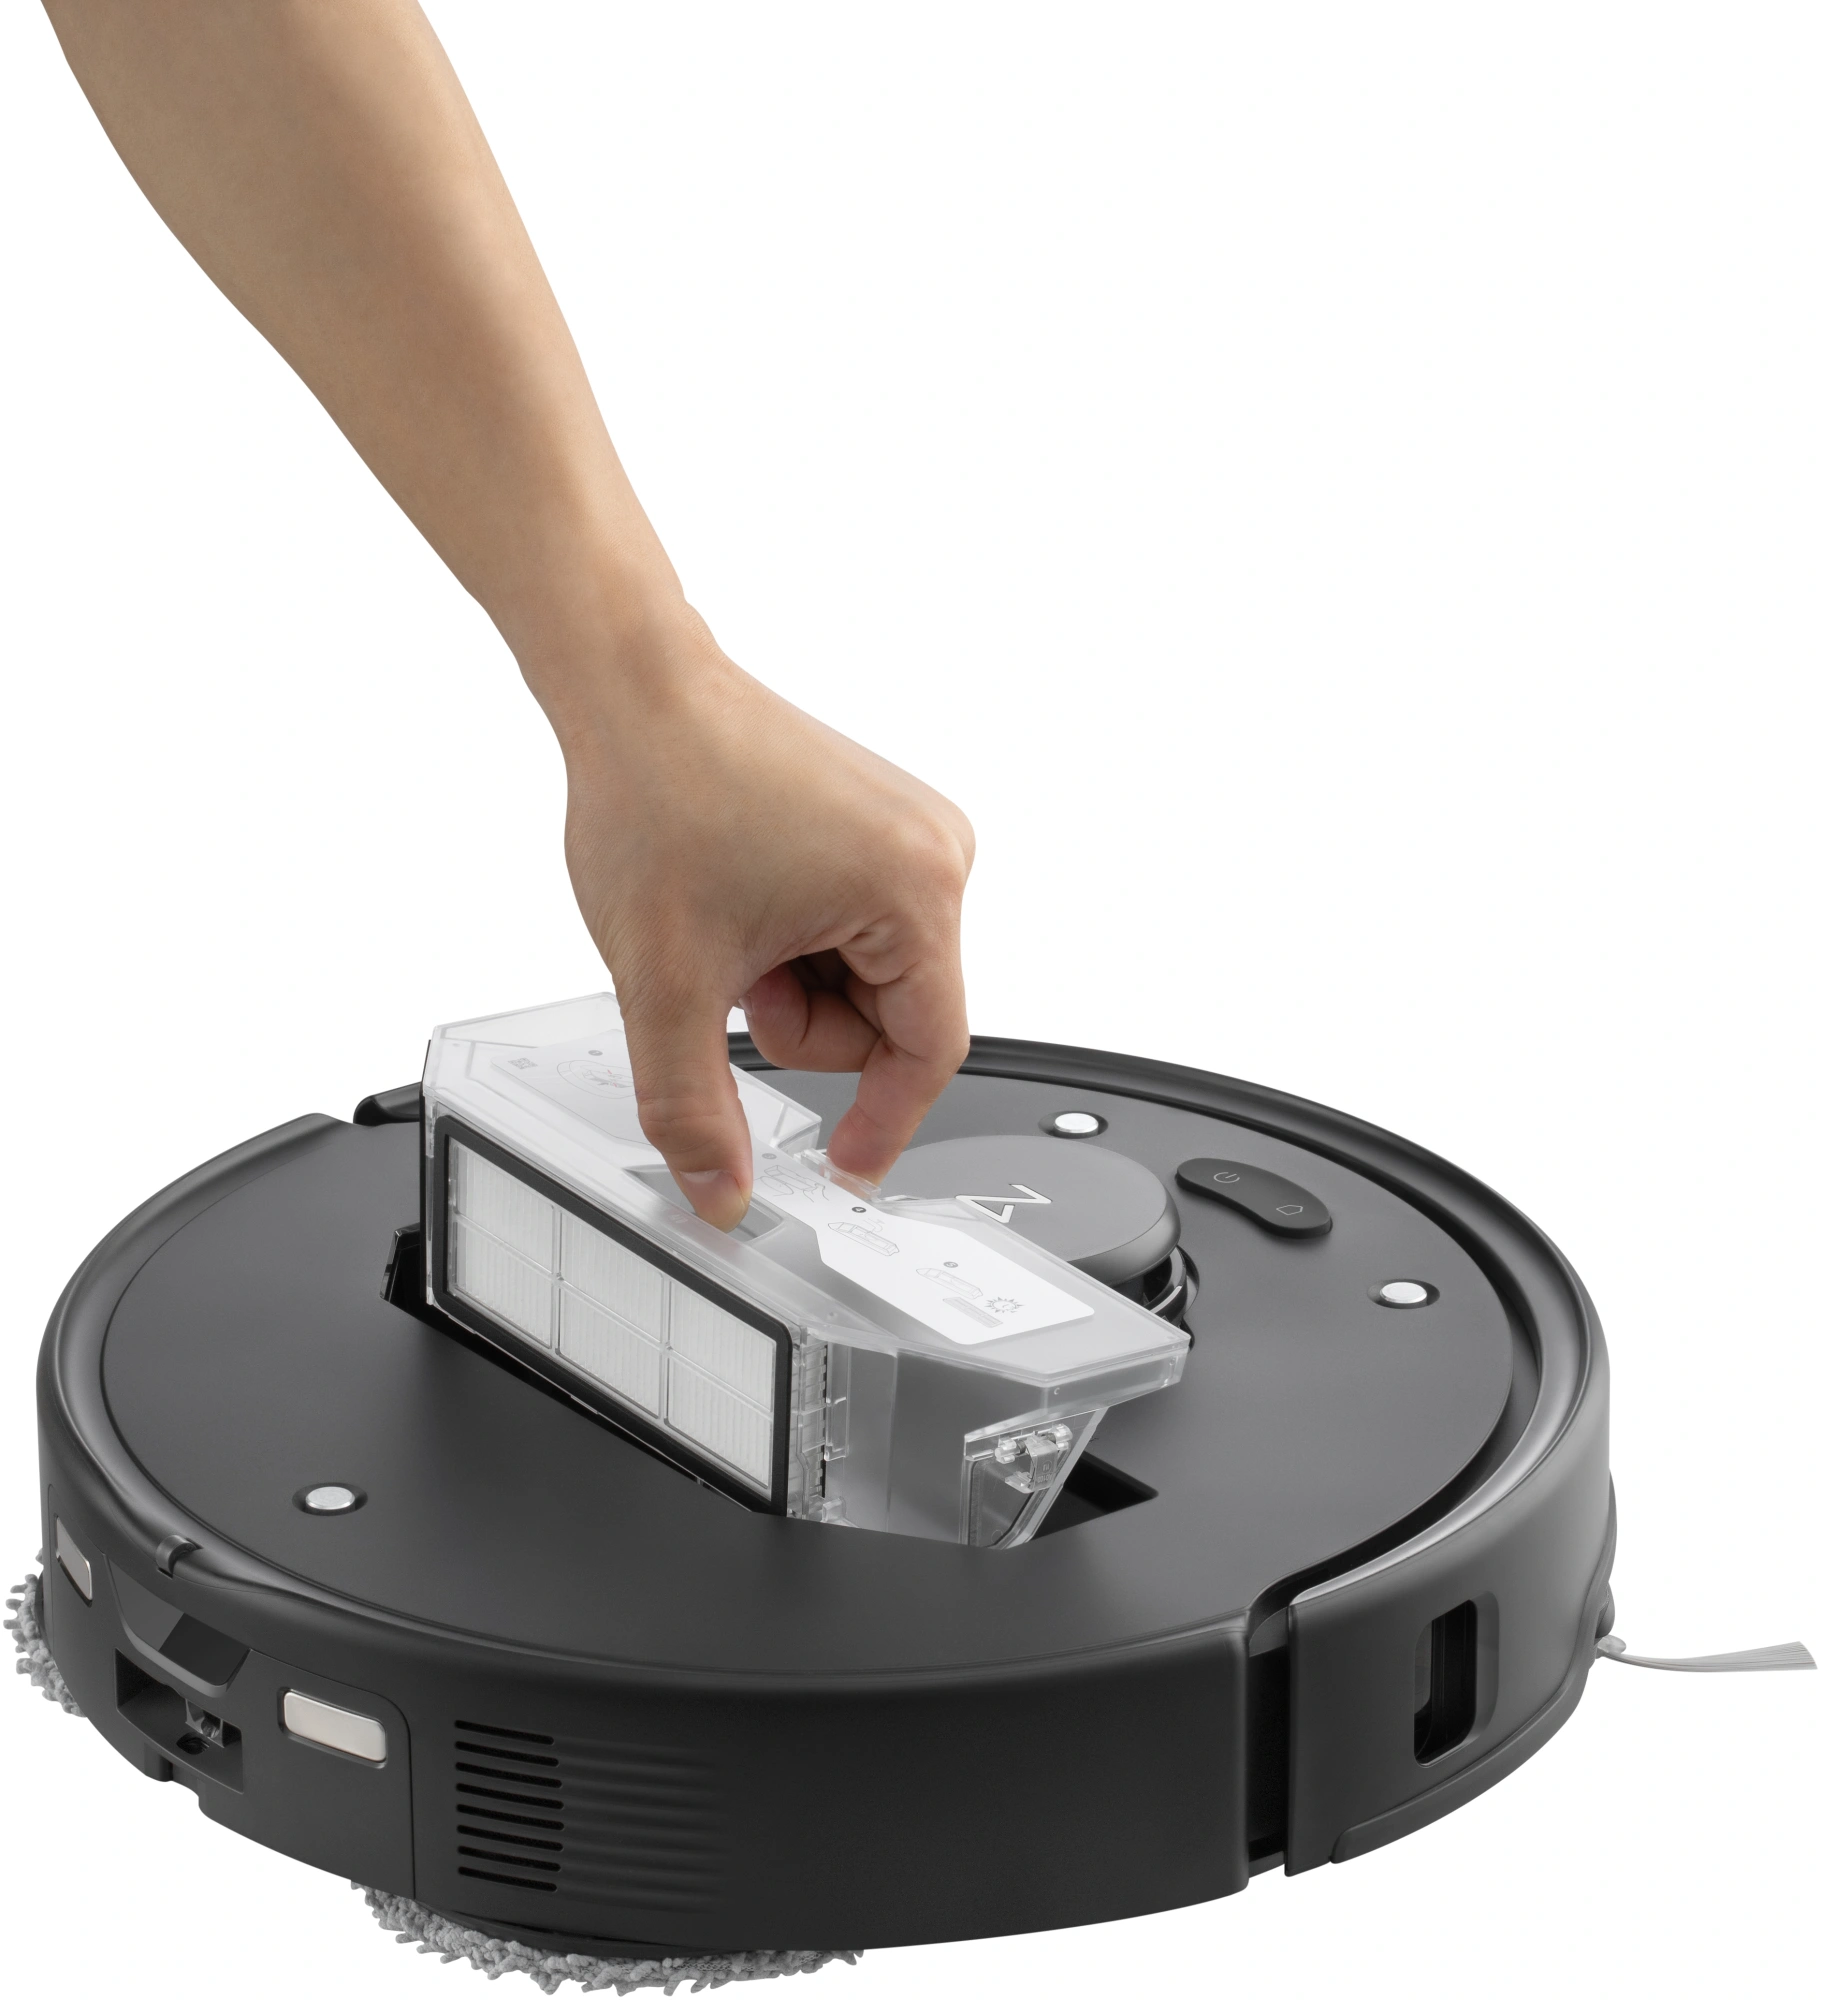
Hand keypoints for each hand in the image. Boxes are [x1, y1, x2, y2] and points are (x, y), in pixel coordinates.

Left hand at [551, 608, 973, 1228]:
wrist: (633, 688)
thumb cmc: (660, 789)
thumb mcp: (664, 983)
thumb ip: (693, 1110)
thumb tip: (721, 1191)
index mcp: (917, 886)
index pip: (927, 1053)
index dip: (879, 1123)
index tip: (841, 1168)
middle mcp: (937, 853)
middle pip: (892, 1019)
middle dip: (801, 1020)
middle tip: (732, 972)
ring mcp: (914, 834)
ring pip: (869, 980)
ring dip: (795, 981)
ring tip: (733, 922)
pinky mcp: (884, 824)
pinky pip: (858, 931)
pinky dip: (799, 941)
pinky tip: (748, 897)